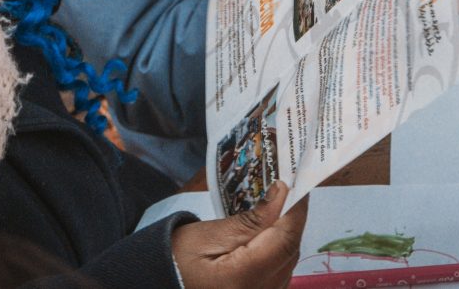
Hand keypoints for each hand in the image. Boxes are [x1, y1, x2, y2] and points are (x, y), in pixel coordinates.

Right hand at [172, 181, 306, 288]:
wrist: (163, 284)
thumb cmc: (177, 260)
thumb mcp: (207, 235)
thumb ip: (248, 221)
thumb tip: (281, 194)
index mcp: (245, 279)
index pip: (284, 240)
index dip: (295, 209)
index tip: (295, 180)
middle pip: (290, 251)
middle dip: (294, 217)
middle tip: (291, 185)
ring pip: (289, 261)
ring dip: (288, 232)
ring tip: (282, 203)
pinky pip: (281, 271)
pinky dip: (280, 248)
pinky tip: (273, 230)